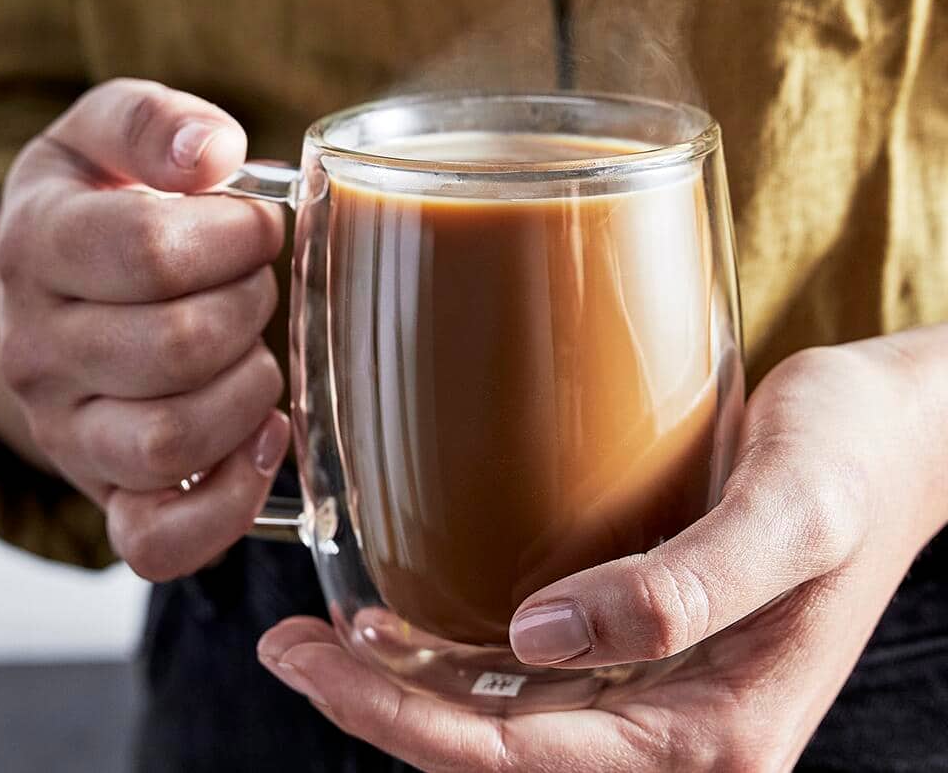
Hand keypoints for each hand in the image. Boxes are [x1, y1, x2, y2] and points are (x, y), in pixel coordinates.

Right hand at [0, 78, 288, 580]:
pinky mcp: (100, 495)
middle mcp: (33, 351)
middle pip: (175, 347)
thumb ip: (151, 122)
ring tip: (251, 349)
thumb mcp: (102, 132)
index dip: (233, 235)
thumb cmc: (97, 205)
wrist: (48, 295)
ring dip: (249, 389)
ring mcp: (63, 434)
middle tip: (256, 284)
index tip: (256, 225)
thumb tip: (212, 153)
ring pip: (171, 441)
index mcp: (33, 247)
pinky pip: (155, 543)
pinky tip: (262, 438)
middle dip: (250, 305)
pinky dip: (227, 503)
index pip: (148, 249)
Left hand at [259, 331, 947, 770]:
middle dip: (382, 711)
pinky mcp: (637, 651)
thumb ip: (681, 586)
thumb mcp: (792, 514)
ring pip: (502, 725)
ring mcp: (653, 700)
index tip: (317, 656)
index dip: (405, 719)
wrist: (896, 434)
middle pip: (495, 754)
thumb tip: (541, 635)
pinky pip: (529, 682)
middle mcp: (675, 736)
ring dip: (406, 693)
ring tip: (320, 639)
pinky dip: (454, 660)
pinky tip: (402, 621)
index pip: (523, 758)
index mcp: (713, 739)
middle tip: (287, 645)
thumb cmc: (856, 460)